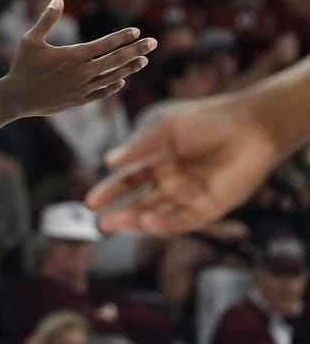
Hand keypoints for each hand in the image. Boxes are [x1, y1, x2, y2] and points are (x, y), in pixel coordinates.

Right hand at [0, 0, 156, 116]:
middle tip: (154, 43)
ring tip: (144, 60)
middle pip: (116, 60)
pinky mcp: (78, 101)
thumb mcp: (31, 39)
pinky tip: (122, 81)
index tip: (136, 31)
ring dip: (129, 68)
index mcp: (73, 55)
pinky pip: (101, 93)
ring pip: (113, 77)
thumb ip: (47, 19)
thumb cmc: (22, 66)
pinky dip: (113, 86)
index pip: (105, 44)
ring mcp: (81, 88)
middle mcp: (82, 72)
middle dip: (137, 50)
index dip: (122, 37)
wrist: (15, 98)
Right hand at [86, 93, 280, 233]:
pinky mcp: (211, 207)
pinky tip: (147, 222)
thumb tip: (109, 162)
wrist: (252, 125)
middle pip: (142, 203)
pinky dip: (165, 223)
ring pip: (160, 214)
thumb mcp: (167, 130)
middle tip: (101, 223)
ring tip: (117, 223)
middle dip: (122, 214)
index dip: (111, 191)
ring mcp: (192, 196)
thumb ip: (141, 148)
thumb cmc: (210, 120)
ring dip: (138, 221)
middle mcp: (173, 181)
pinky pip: (185, 220)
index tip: (91, 201)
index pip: (130, 181)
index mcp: (160, 161)